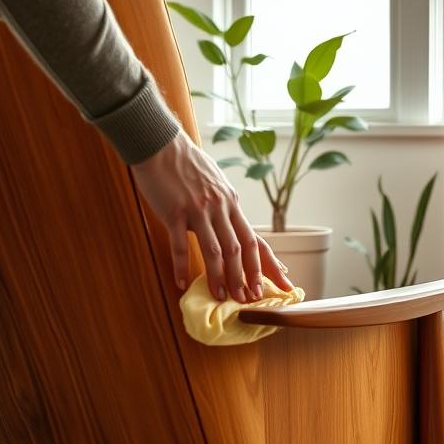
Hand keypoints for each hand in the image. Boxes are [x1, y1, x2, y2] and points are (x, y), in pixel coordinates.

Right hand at [131, 131, 293, 301]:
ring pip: (215, 250)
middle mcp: (220, 208)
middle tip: (250, 299)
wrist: (160, 143)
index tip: (282, 282)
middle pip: (239, 249)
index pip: (255, 239)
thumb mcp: (215, 184)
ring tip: (223, 297)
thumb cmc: (186, 165)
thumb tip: (233, 227)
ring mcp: (198, 210)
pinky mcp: (174, 211)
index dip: (269, 263)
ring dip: (220, 276)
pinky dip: (182, 266)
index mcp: (231, 203)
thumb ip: (225, 206)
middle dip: (247, 277)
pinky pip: (180, 244)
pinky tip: (182, 283)